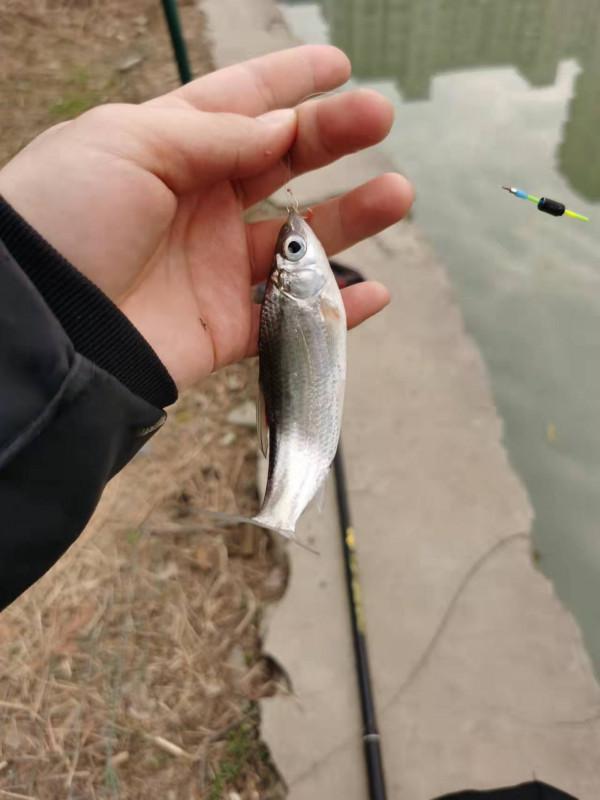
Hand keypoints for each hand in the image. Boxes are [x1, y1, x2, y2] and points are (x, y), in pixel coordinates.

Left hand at [0, 46, 412, 390]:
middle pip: (279, 164)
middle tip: (380, 117)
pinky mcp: (223, 328)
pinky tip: (375, 293)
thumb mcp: (130, 143)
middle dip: (331, 138)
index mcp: (166, 150)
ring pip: (296, 242)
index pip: (236, 106)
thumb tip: (281, 126)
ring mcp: (212, 268)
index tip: (338, 66)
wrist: (45, 324)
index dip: (287, 83)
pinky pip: (289, 320)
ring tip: (397, 193)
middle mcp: (195, 206)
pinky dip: (335, 311)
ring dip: (350, 219)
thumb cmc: (68, 216)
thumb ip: (214, 135)